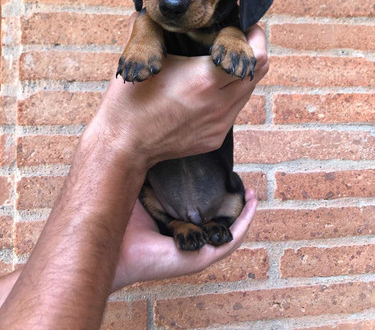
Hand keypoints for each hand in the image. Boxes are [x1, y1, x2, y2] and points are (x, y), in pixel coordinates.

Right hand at [86, 21, 268, 170]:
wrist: (123, 145)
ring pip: (247, 91)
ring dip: (238, 72)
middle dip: (252, 49)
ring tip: (218, 63)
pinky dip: (226, 94)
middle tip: (235, 38)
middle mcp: (220, 103)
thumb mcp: (138, 59)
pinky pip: (232, 110)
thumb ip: (146, 27)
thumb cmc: (129, 102)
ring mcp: (220, 123)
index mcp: (205, 80)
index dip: (253, 35)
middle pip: (259, 71)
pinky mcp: (215, 137)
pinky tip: (204, 90)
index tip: (240, 24)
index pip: (254, 54)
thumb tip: (146, 10)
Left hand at [112, 188, 256, 289]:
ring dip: (244, 213)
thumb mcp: (141, 193)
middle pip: (220, 222)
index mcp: (178, 227)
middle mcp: (190, 239)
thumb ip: (152, 176)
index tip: (226, 178)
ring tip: (253, 194)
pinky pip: (229, 241)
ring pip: (230, 232)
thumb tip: (159, 149)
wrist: (112, 248)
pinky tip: (250, 206)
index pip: (204, 212)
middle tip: (245, 186)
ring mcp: (197, 250)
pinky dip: (243, 224)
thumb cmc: (122, 224)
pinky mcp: (201, 258)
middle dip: (236, 204)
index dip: (218, 196)